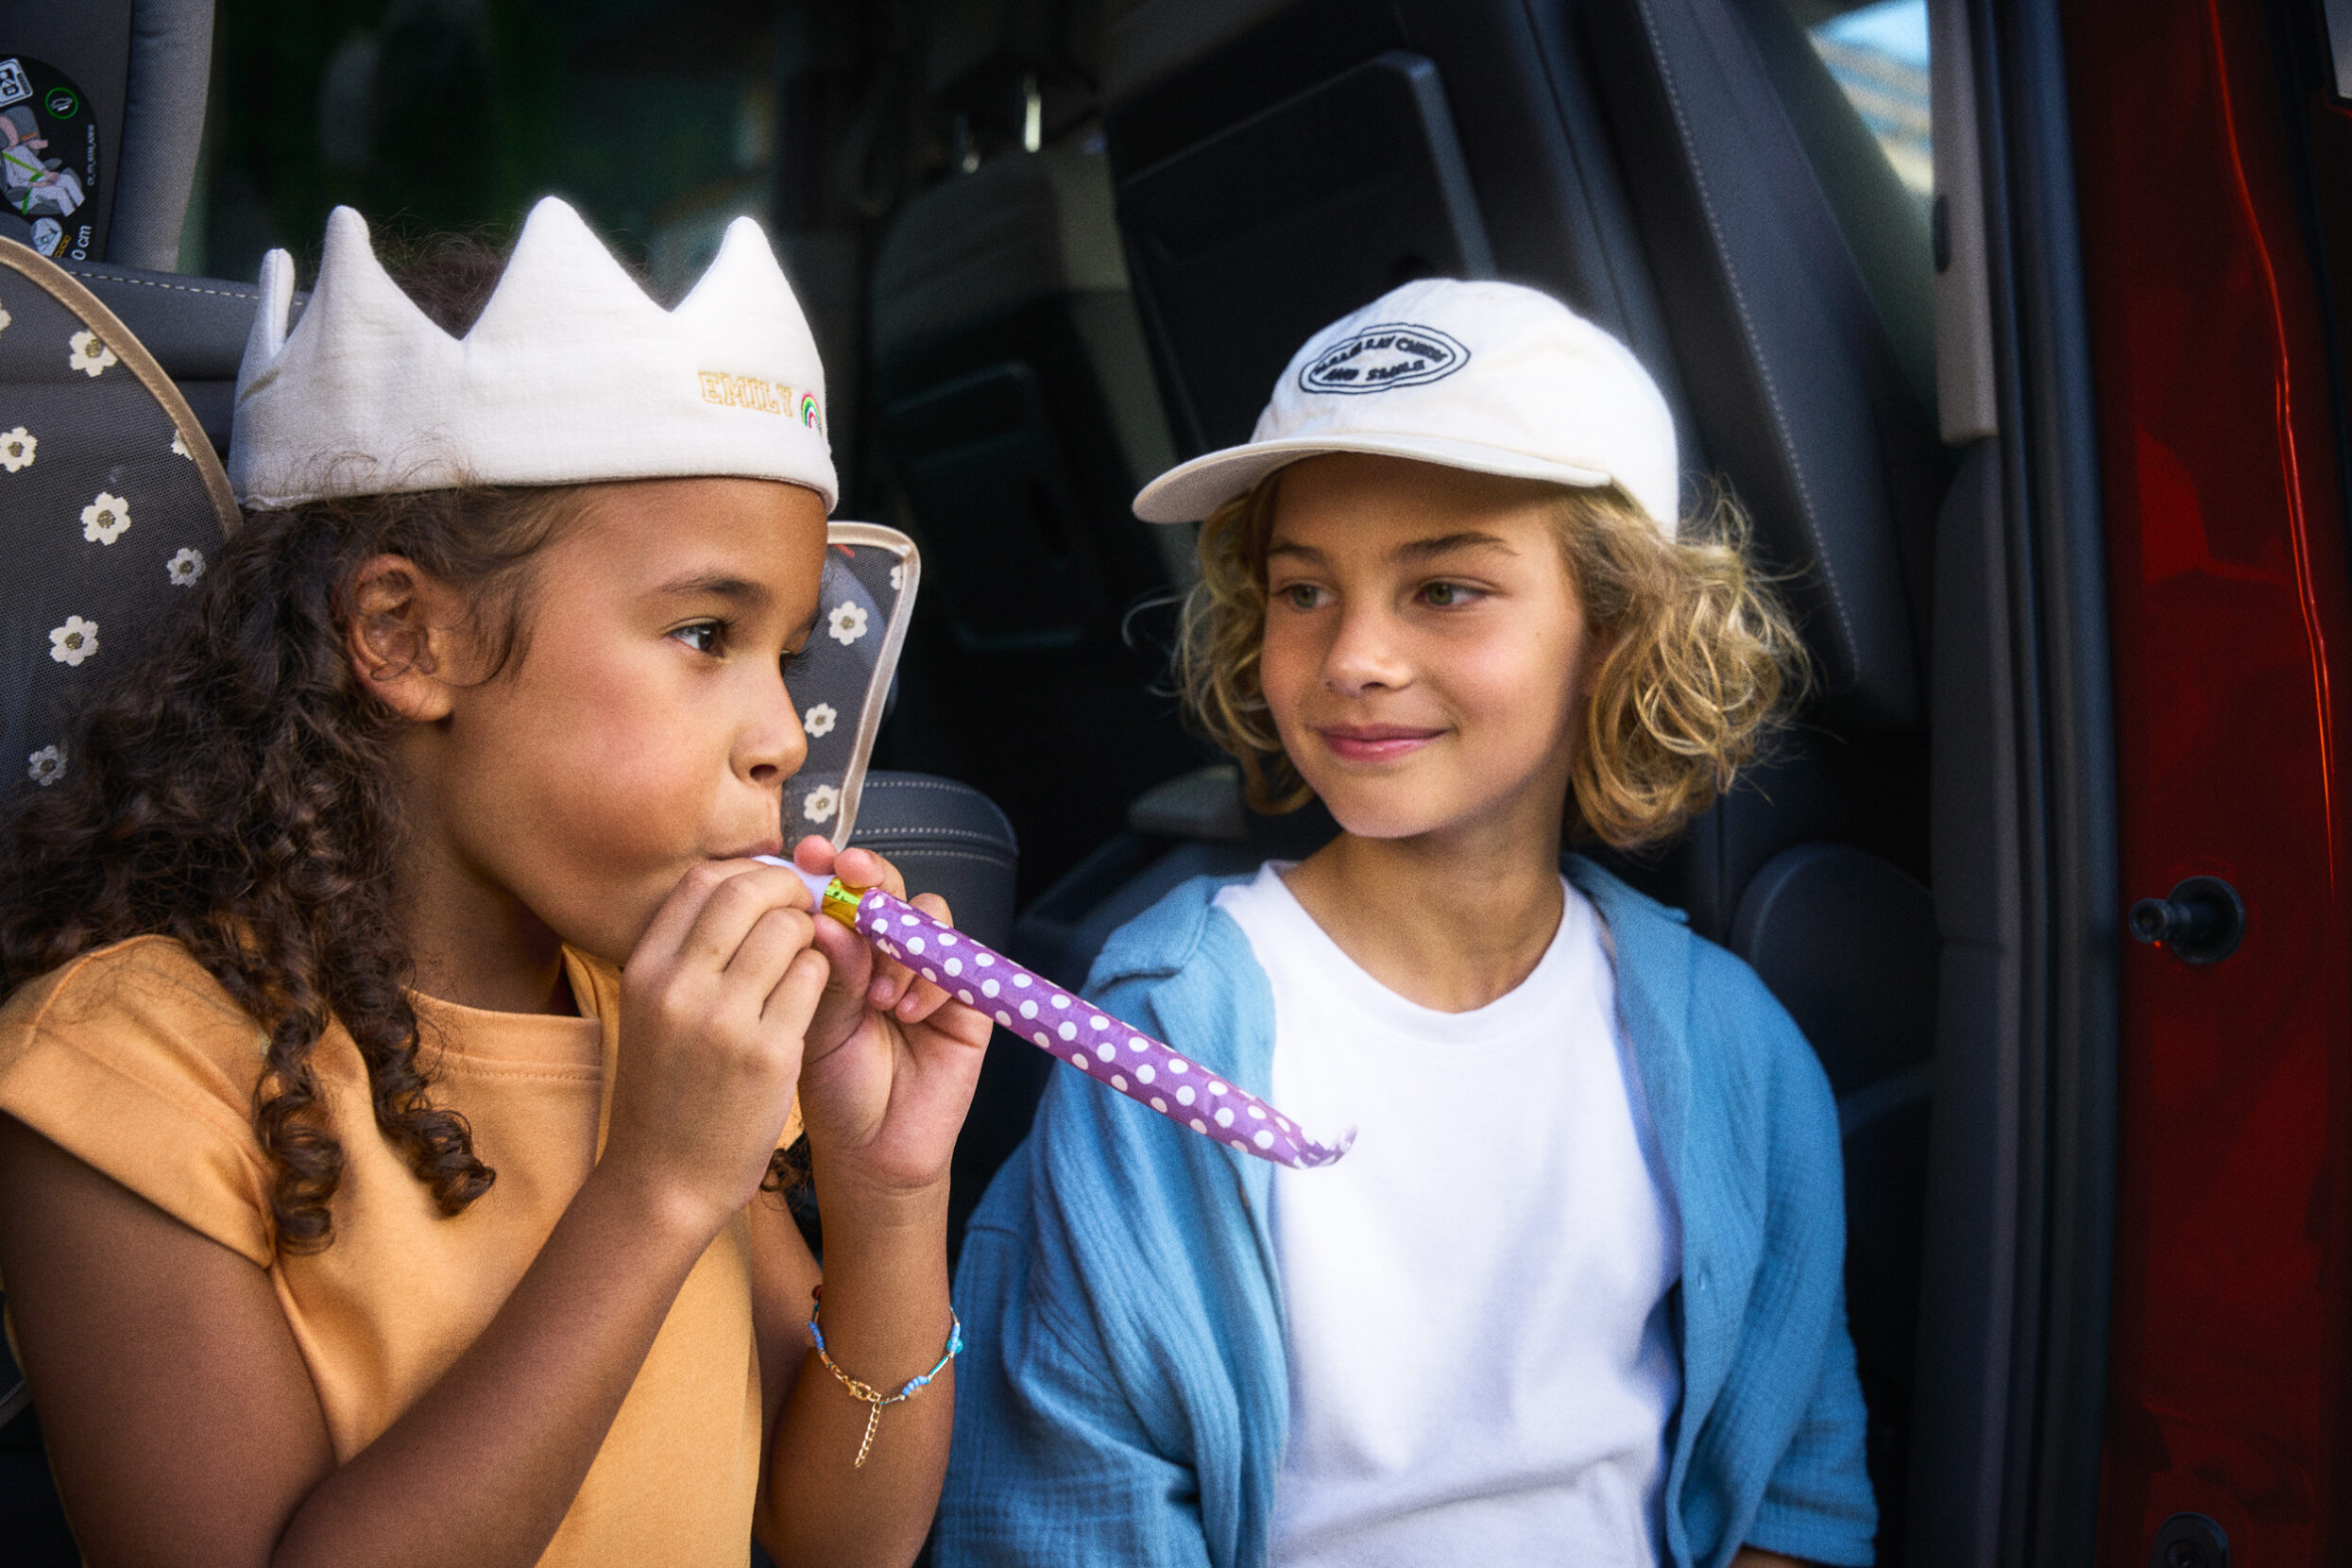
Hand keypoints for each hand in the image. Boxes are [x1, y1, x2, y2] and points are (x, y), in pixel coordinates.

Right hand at [604, 860, 830, 1232]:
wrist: (663, 1181)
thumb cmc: (667, 1092)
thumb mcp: (653, 1012)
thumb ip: (688, 954)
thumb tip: (741, 889)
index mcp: (645, 969)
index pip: (703, 880)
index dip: (748, 873)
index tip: (771, 891)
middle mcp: (678, 987)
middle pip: (749, 892)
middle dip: (789, 892)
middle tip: (805, 911)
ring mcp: (723, 1021)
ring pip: (791, 930)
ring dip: (812, 934)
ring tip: (809, 959)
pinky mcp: (769, 1054)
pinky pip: (814, 978)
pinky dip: (823, 974)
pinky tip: (813, 996)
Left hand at [788, 835, 990, 1200]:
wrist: (871, 1150)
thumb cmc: (832, 1088)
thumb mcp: (815, 1026)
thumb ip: (826, 972)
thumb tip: (823, 917)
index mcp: (838, 950)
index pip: (838, 891)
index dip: (826, 867)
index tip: (806, 855)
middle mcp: (884, 951)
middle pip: (888, 887)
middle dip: (869, 875)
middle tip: (850, 875)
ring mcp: (928, 970)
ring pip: (928, 913)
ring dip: (900, 941)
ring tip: (876, 995)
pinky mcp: (967, 996)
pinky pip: (960, 961)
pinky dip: (931, 979)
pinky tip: (905, 1013)